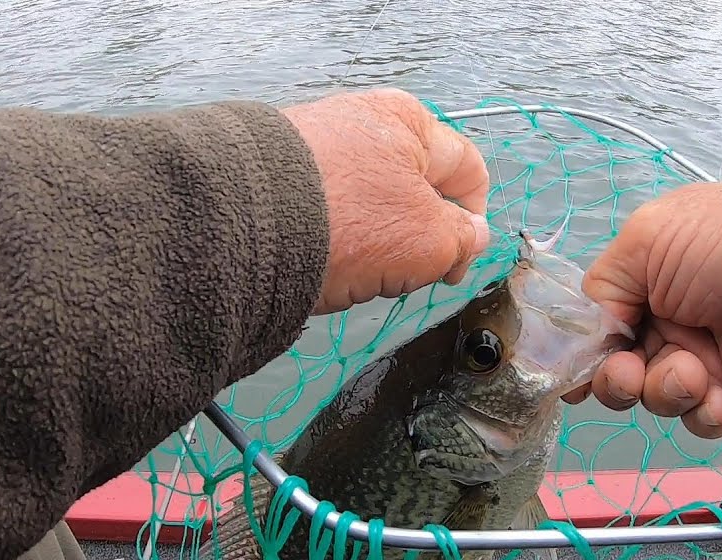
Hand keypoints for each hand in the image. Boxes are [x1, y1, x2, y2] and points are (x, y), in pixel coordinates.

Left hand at [282, 89, 490, 314]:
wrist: (247, 224)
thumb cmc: (350, 223)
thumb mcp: (430, 240)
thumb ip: (463, 239)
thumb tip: (474, 236)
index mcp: (410, 122)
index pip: (467, 169)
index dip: (474, 221)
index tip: (456, 264)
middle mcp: (364, 122)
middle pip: (415, 190)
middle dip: (417, 239)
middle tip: (402, 276)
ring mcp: (319, 144)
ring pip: (370, 207)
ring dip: (374, 246)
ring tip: (354, 272)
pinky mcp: (282, 173)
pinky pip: (328, 213)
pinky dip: (333, 240)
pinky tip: (321, 262)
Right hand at [564, 178, 721, 438]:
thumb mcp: (646, 239)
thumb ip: (600, 289)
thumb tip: (587, 340)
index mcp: (649, 281)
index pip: (602, 326)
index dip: (586, 352)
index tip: (576, 372)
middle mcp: (673, 320)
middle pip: (619, 371)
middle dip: (617, 379)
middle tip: (628, 374)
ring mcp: (705, 359)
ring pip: (655, 399)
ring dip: (663, 391)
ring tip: (692, 374)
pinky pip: (700, 419)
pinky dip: (701, 413)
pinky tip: (716, 395)